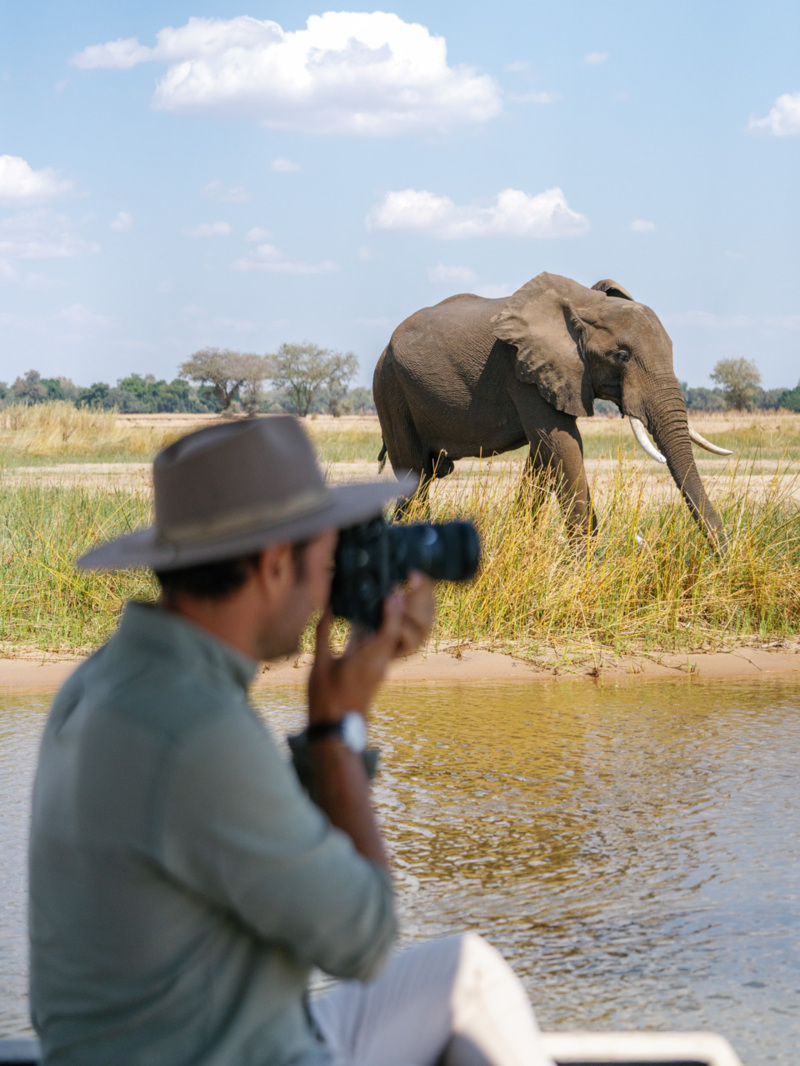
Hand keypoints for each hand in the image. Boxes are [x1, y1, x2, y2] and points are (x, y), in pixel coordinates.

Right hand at [308, 574, 434, 724]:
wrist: (336, 729)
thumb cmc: (326, 697)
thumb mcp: (320, 663)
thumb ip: (324, 632)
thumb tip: (326, 606)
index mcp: (369, 658)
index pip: (389, 628)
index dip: (392, 608)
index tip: (390, 590)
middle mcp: (379, 662)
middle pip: (393, 630)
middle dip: (393, 609)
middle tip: (387, 587)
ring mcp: (378, 668)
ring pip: (387, 639)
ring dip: (384, 620)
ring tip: (375, 598)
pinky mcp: (374, 672)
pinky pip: (379, 647)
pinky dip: (375, 632)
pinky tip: (362, 621)